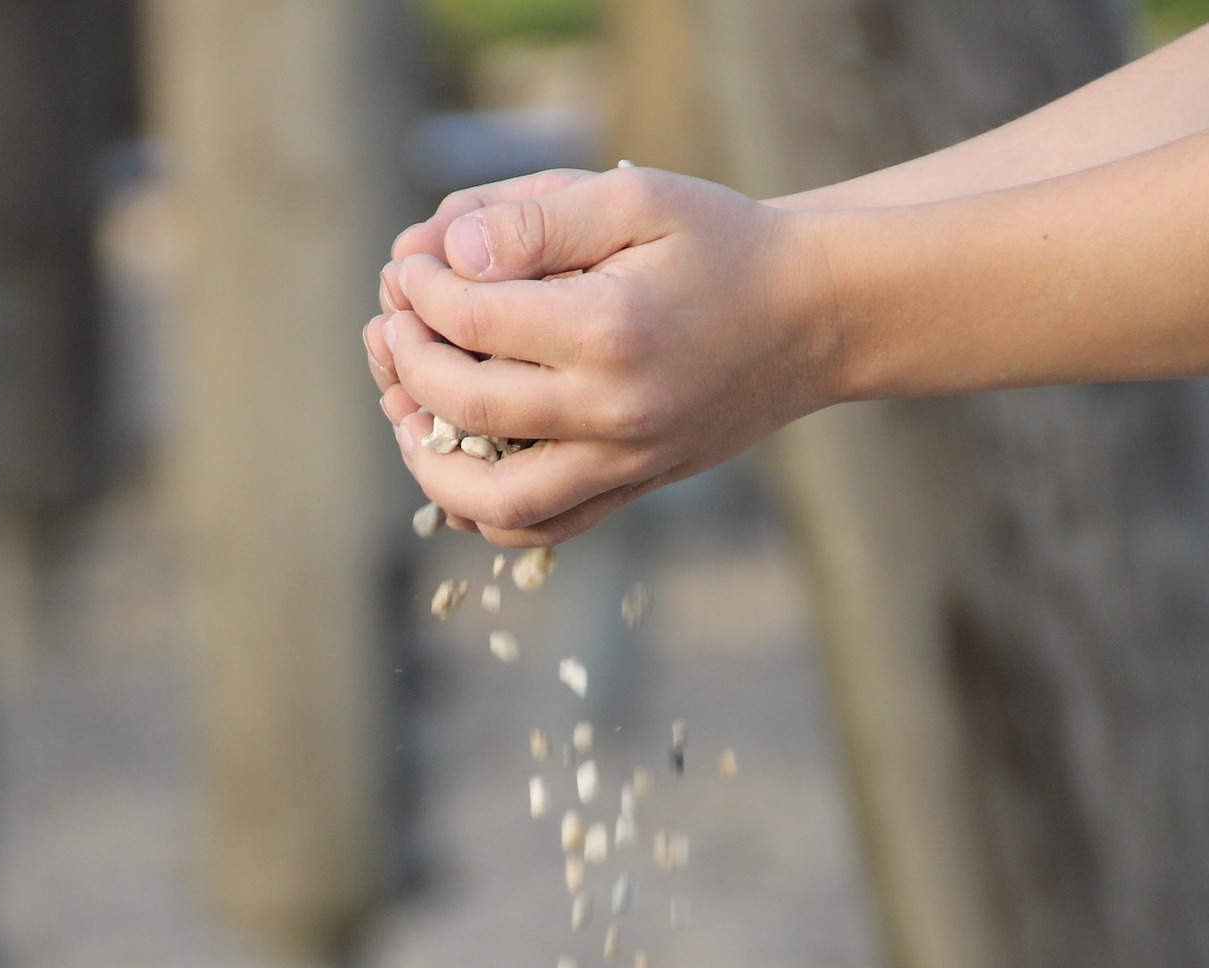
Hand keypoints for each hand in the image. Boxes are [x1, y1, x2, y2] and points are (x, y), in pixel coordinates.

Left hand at [377, 166, 834, 544]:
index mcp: (610, 330)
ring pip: (497, 503)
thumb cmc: (725, 244)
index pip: (471, 319)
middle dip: (406, 364)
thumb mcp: (637, 197)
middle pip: (465, 409)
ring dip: (429, 462)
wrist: (816, 314)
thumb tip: (447, 252)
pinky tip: (455, 459)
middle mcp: (616, 412)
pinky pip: (544, 529)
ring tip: (403, 409)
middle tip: (392, 325)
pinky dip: (485, 510)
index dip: (421, 290)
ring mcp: (628, 463)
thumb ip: (538, 218)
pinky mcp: (636, 487)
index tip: (410, 266)